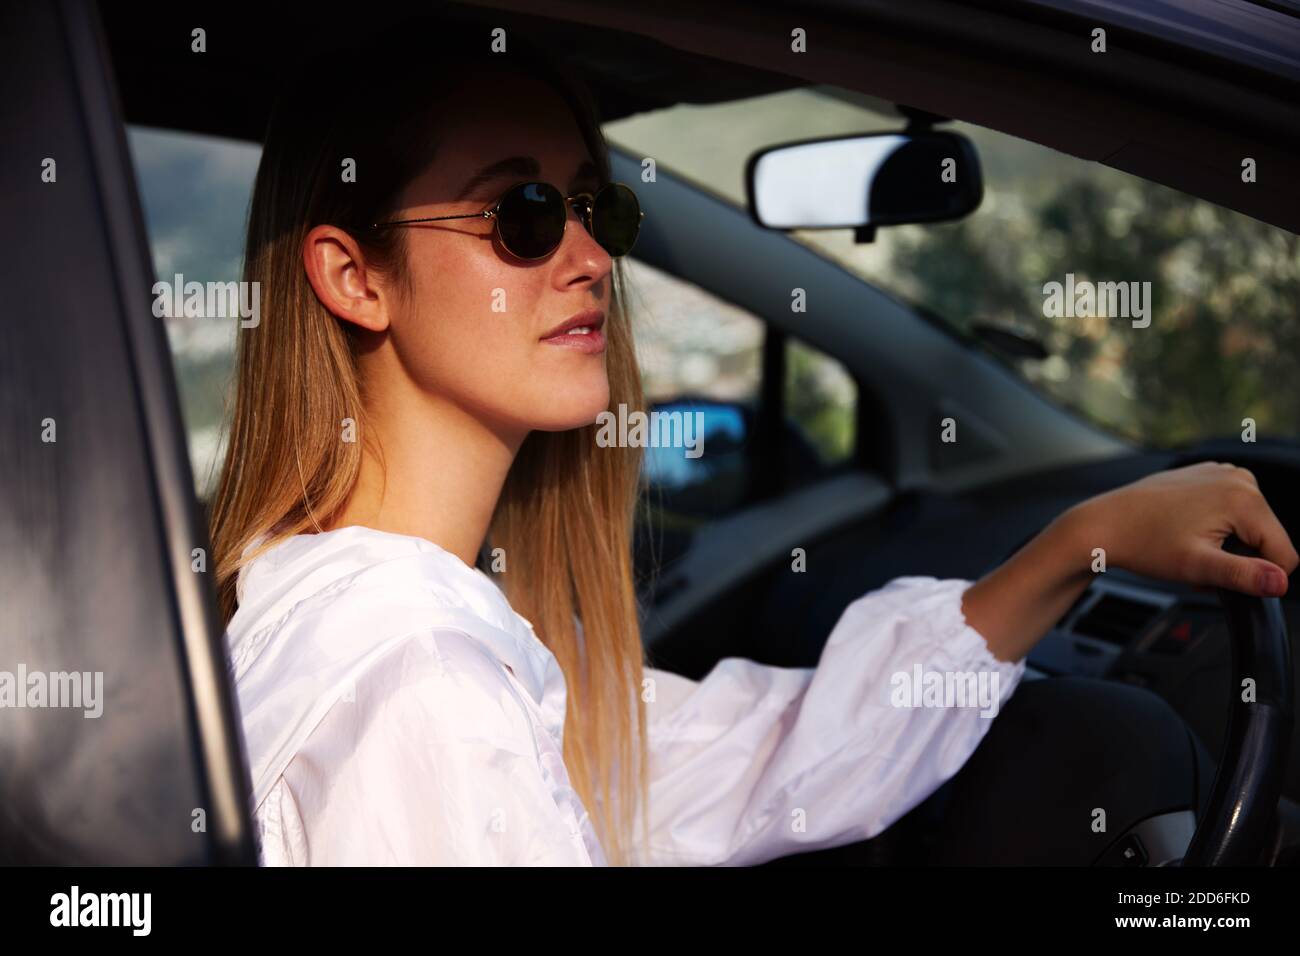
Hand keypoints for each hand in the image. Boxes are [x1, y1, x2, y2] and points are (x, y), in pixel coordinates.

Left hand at [1064, 461, 1298, 597]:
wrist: (1105, 524)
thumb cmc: (1143, 542)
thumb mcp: (1196, 566)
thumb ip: (1243, 575)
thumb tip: (1280, 583)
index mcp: (1245, 498)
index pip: (1284, 555)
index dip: (1258, 577)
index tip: (1220, 576)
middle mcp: (1239, 478)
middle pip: (1266, 538)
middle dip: (1238, 560)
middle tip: (1198, 563)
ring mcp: (1222, 473)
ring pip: (1248, 526)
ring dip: (1226, 546)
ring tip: (1189, 548)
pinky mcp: (1207, 475)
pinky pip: (1229, 510)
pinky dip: (1214, 528)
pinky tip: (1185, 532)